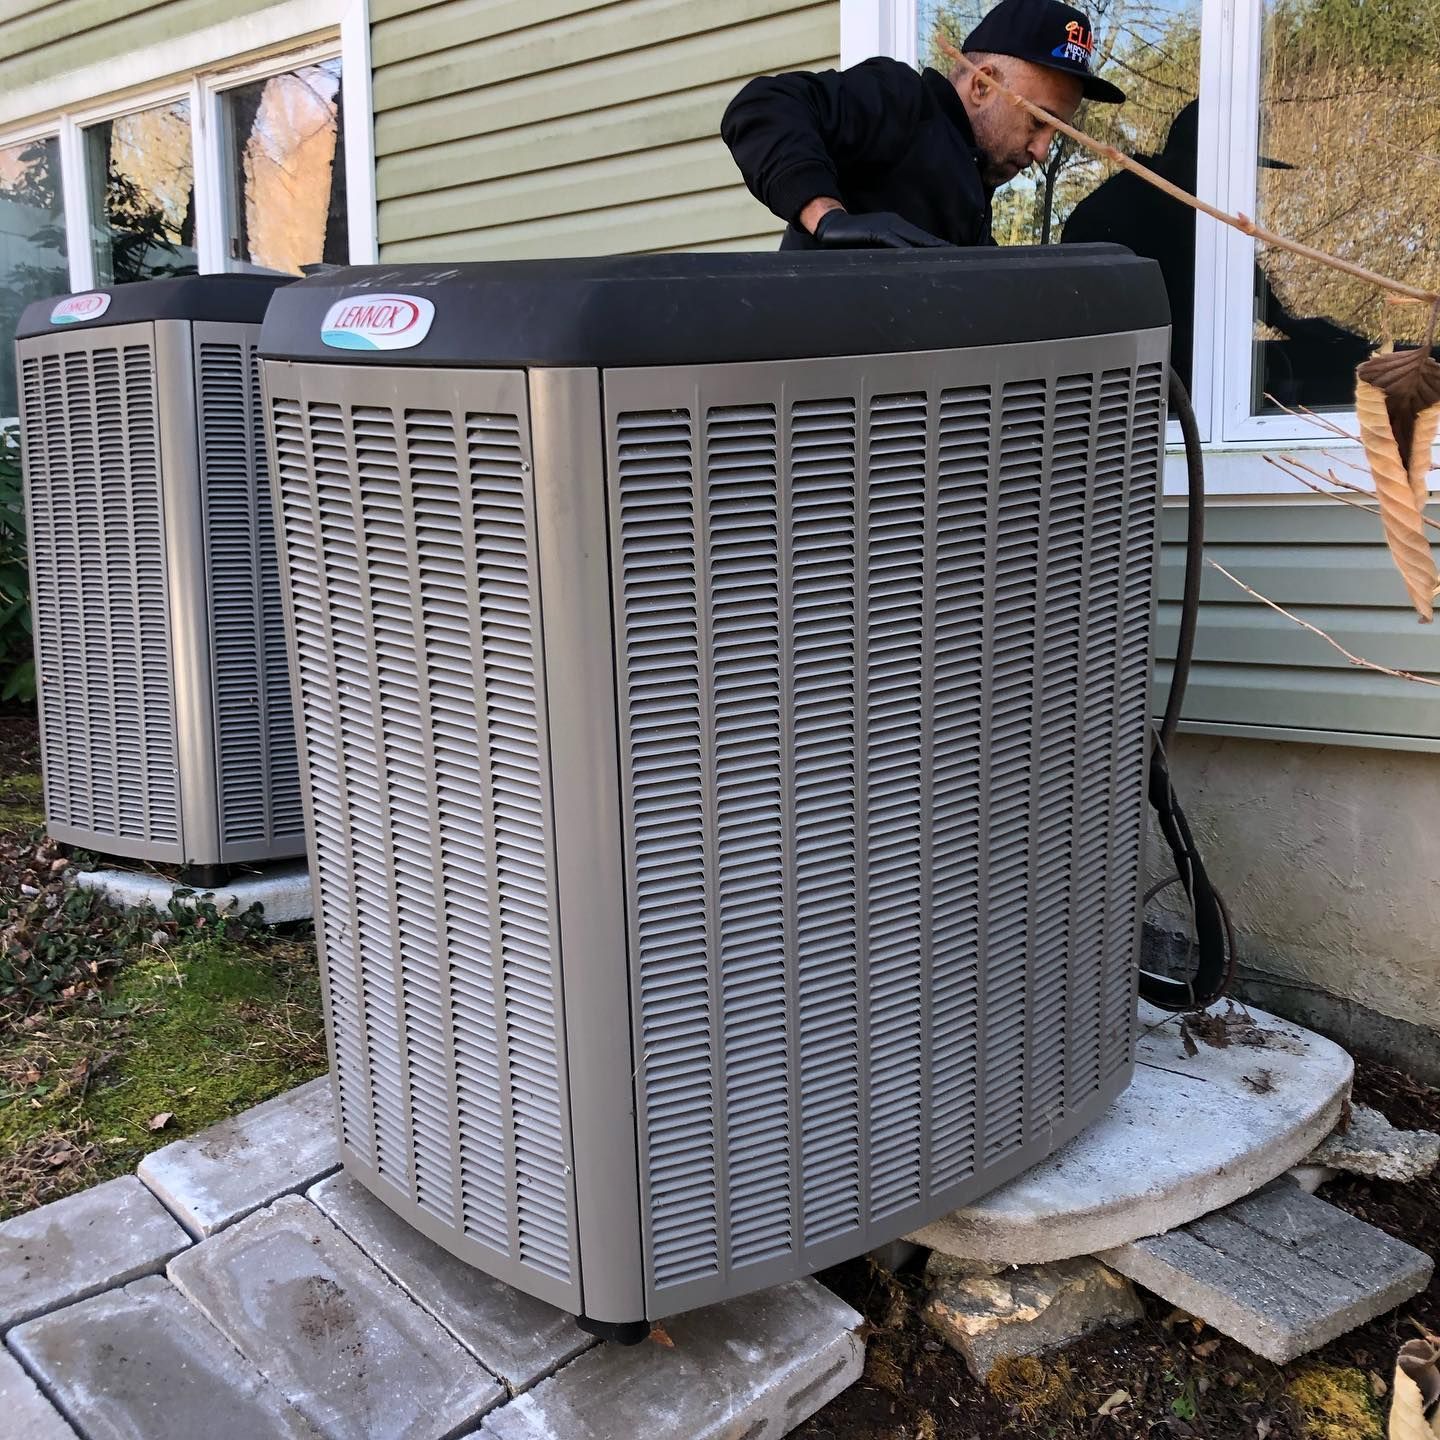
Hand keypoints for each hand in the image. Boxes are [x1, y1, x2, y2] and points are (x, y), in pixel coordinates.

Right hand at [813, 210, 949, 248]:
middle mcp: (894, 225)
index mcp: (896, 227)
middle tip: (955, 254)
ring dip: (928, 248)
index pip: (920, 239)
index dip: (936, 246)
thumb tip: (902, 260)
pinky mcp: (875, 233)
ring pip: (912, 240)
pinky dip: (907, 249)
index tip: (951, 252)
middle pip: (921, 239)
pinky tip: (916, 255)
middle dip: (939, 247)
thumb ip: (888, 250)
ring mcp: (885, 227)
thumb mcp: (874, 244)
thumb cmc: (851, 238)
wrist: (831, 226)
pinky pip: (894, 242)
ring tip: (943, 255)